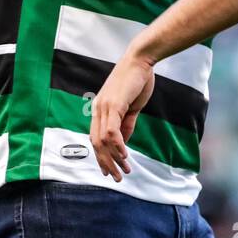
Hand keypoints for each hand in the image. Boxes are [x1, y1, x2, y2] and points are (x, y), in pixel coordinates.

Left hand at [89, 53, 155, 181]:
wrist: (141, 59)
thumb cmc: (137, 80)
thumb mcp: (132, 106)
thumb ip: (126, 124)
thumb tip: (124, 142)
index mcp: (100, 109)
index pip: (96, 139)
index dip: (101, 157)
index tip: (111, 170)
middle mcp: (98, 109)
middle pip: (96, 143)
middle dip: (106, 163)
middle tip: (117, 177)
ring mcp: (104, 106)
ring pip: (102, 140)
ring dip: (113, 158)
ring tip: (124, 171)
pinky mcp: (113, 104)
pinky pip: (112, 131)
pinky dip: (118, 145)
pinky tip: (125, 155)